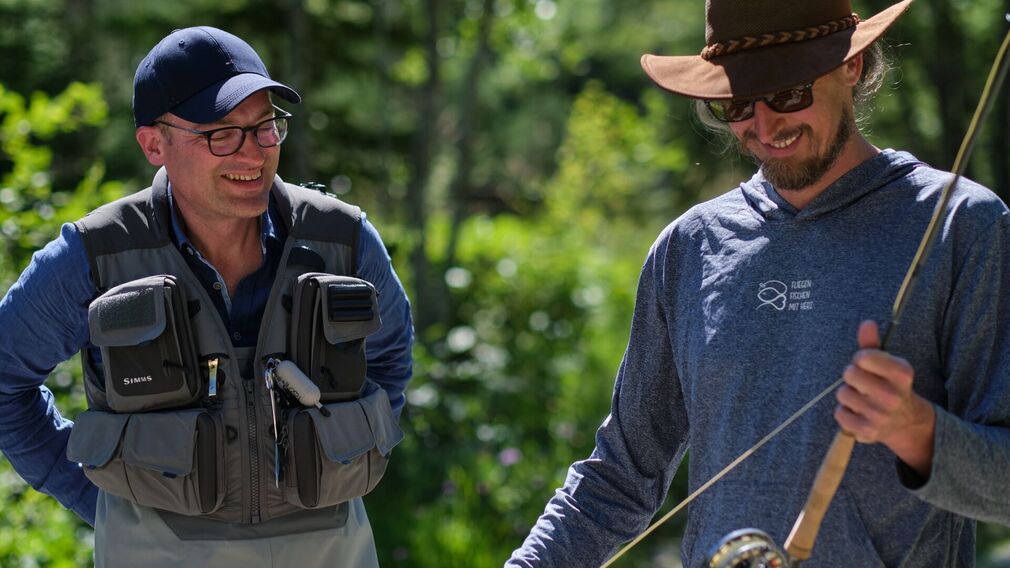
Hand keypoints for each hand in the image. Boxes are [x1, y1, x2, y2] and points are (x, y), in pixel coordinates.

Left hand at [834, 320, 935, 476]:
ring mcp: (881, 416)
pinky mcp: (868, 431)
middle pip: (849, 373)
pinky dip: (845, 412)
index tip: (867, 365)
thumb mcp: (886, 363)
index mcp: (902, 373)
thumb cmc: (888, 385)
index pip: (863, 356)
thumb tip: (867, 323)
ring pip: (842, 393)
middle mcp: (894, 396)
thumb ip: (872, 344)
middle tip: (863, 383)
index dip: (860, 359)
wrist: (904, 421)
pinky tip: (859, 413)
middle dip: (852, 376)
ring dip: (848, 395)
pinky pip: (840, 414)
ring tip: (862, 399)